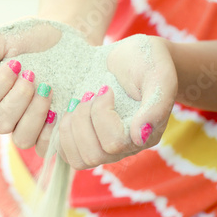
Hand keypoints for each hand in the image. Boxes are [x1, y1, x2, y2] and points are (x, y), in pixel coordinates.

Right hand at [0, 18, 61, 151]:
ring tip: (46, 88)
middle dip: (17, 99)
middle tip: (32, 75)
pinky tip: (58, 108)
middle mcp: (4, 114)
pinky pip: (44, 146)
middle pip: (0, 124)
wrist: (63, 36)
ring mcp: (27, 124)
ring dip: (34, 115)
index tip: (16, 64)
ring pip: (22, 139)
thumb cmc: (27, 37)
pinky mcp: (49, 130)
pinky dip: (50, 131)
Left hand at [57, 36, 177, 169]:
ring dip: (68, 128)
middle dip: (82, 120)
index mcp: (143, 137)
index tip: (104, 89)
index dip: (102, 115)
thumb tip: (140, 137)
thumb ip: (157, 105)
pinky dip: (58, 133)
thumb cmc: (147, 63)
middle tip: (87, 96)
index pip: (114, 143)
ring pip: (76, 160)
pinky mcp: (83, 143)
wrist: (129, 57)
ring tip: (75, 104)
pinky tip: (66, 111)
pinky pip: (64, 154)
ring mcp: (101, 148)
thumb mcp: (158, 76)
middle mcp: (123, 149)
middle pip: (93, 155)